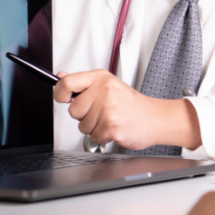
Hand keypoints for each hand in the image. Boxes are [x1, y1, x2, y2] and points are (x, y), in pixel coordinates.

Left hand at [53, 70, 200, 150]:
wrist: (154, 118)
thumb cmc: (131, 104)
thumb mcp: (108, 85)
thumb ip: (83, 82)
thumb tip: (60, 77)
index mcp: (101, 78)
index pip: (68, 82)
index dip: (60, 93)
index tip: (63, 98)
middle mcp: (104, 91)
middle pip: (73, 110)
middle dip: (83, 116)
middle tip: (100, 113)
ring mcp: (108, 108)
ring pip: (82, 126)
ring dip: (94, 128)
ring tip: (109, 120)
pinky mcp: (111, 126)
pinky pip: (93, 137)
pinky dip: (102, 137)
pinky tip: (114, 129)